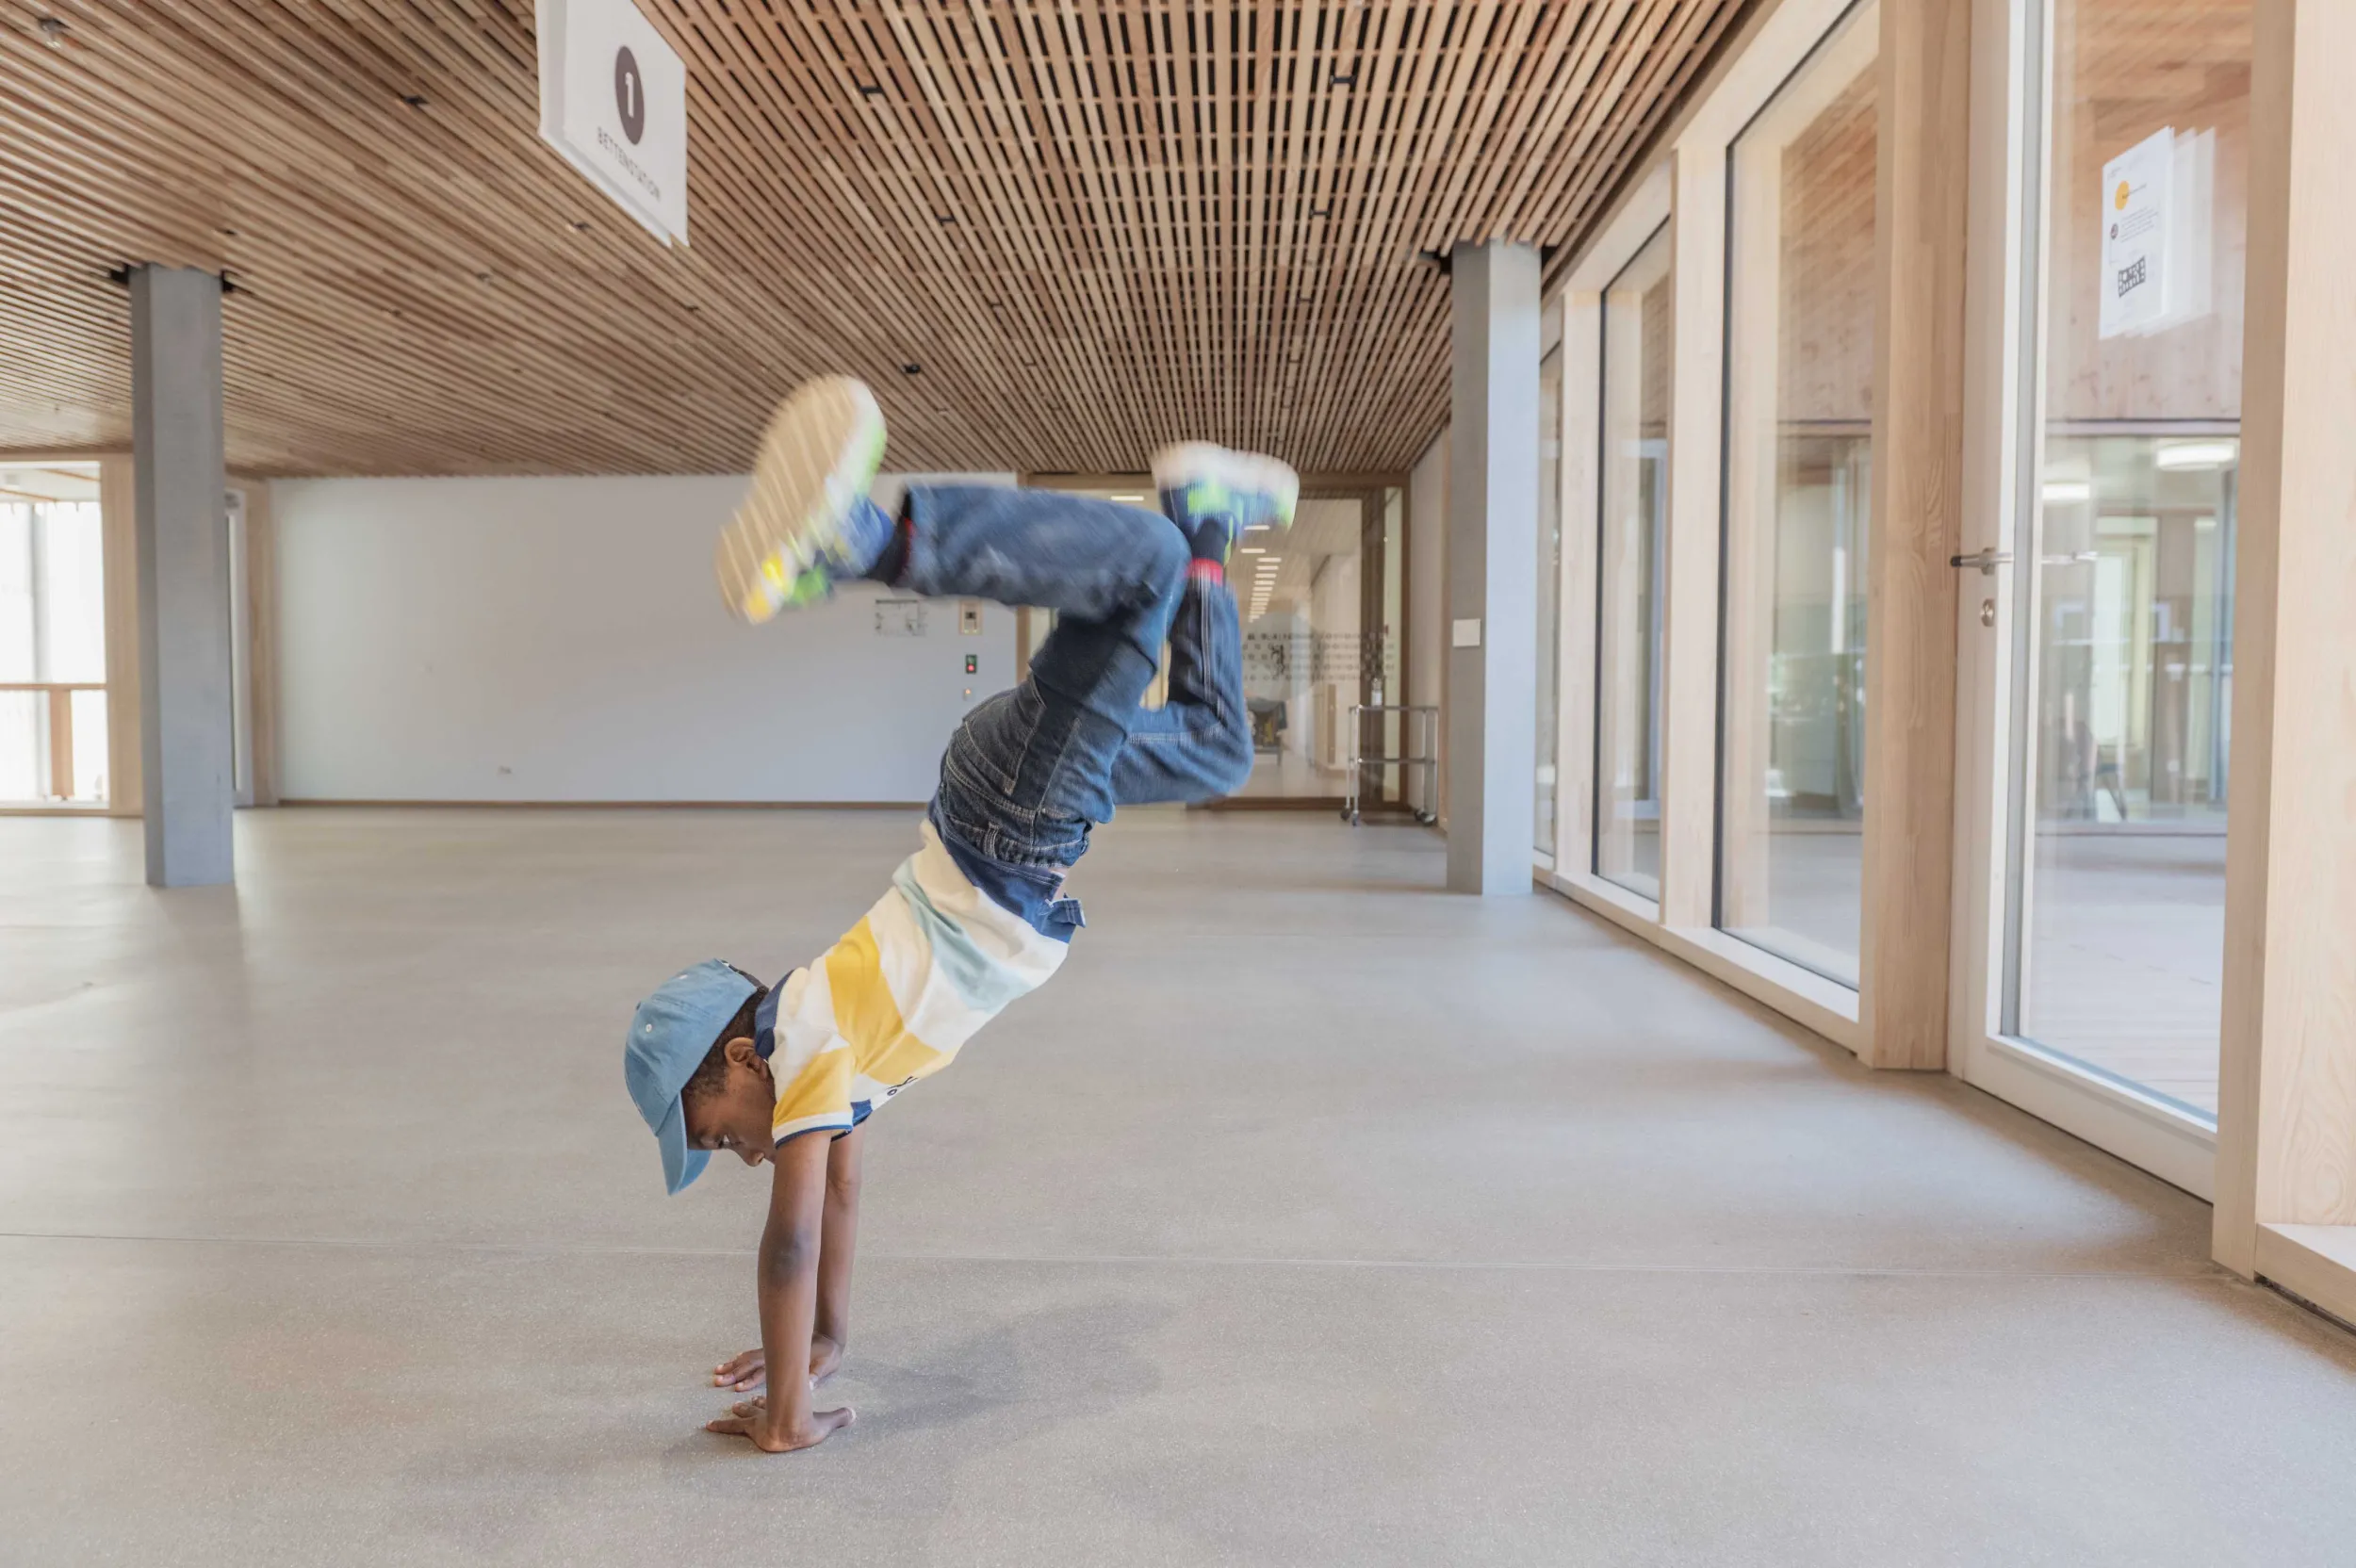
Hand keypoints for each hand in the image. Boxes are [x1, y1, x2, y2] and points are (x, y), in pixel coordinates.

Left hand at [704, 1394, 854, 1453]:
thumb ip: (838, 1418)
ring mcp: (759, 1422)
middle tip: (737, 1404)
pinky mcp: (751, 1430)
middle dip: (748, 1406)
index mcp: (785, 1413)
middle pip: (757, 1408)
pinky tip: (707, 1427)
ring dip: (733, 1416)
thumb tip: (854, 1414)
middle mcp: (769, 1414)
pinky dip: (721, 1426)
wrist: (795, 1431)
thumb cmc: (808, 1428)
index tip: (757, 1399)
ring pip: (743, 1418)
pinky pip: (733, 1428)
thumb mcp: (827, 1424)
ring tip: (714, 1420)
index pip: (774, 1405)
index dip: (765, 1403)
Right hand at [713, 1336, 842, 1392]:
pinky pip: (753, 1354)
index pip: (764, 1372)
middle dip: (733, 1373)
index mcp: (786, 1361)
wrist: (829, 1337)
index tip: (737, 1388)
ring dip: (733, 1365)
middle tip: (717, 1381)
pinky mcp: (774, 1350)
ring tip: (717, 1371)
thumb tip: (807, 1386)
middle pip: (749, 1364)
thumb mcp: (825, 1366)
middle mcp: (776, 1355)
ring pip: (748, 1358)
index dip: (750, 1380)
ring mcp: (774, 1351)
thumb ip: (815, 1376)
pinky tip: (732, 1360)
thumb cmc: (827, 1354)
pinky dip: (741, 1358)